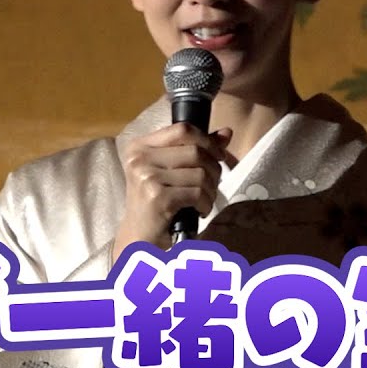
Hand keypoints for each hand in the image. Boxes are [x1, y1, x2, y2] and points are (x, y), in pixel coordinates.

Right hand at [113, 123, 232, 258]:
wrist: (139, 238)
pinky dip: (205, 203)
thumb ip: (196, 148)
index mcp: (140, 146)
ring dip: (210, 190)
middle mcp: (139, 158)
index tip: (219, 156)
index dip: (207, 140)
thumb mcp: (172, 171)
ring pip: (199, 173)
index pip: (182, 129)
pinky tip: (200, 210)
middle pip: (195, 151)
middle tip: (211, 185)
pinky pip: (197, 193)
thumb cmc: (157, 202)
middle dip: (213, 170)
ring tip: (204, 200)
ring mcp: (146, 177)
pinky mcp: (157, 197)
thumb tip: (227, 132)